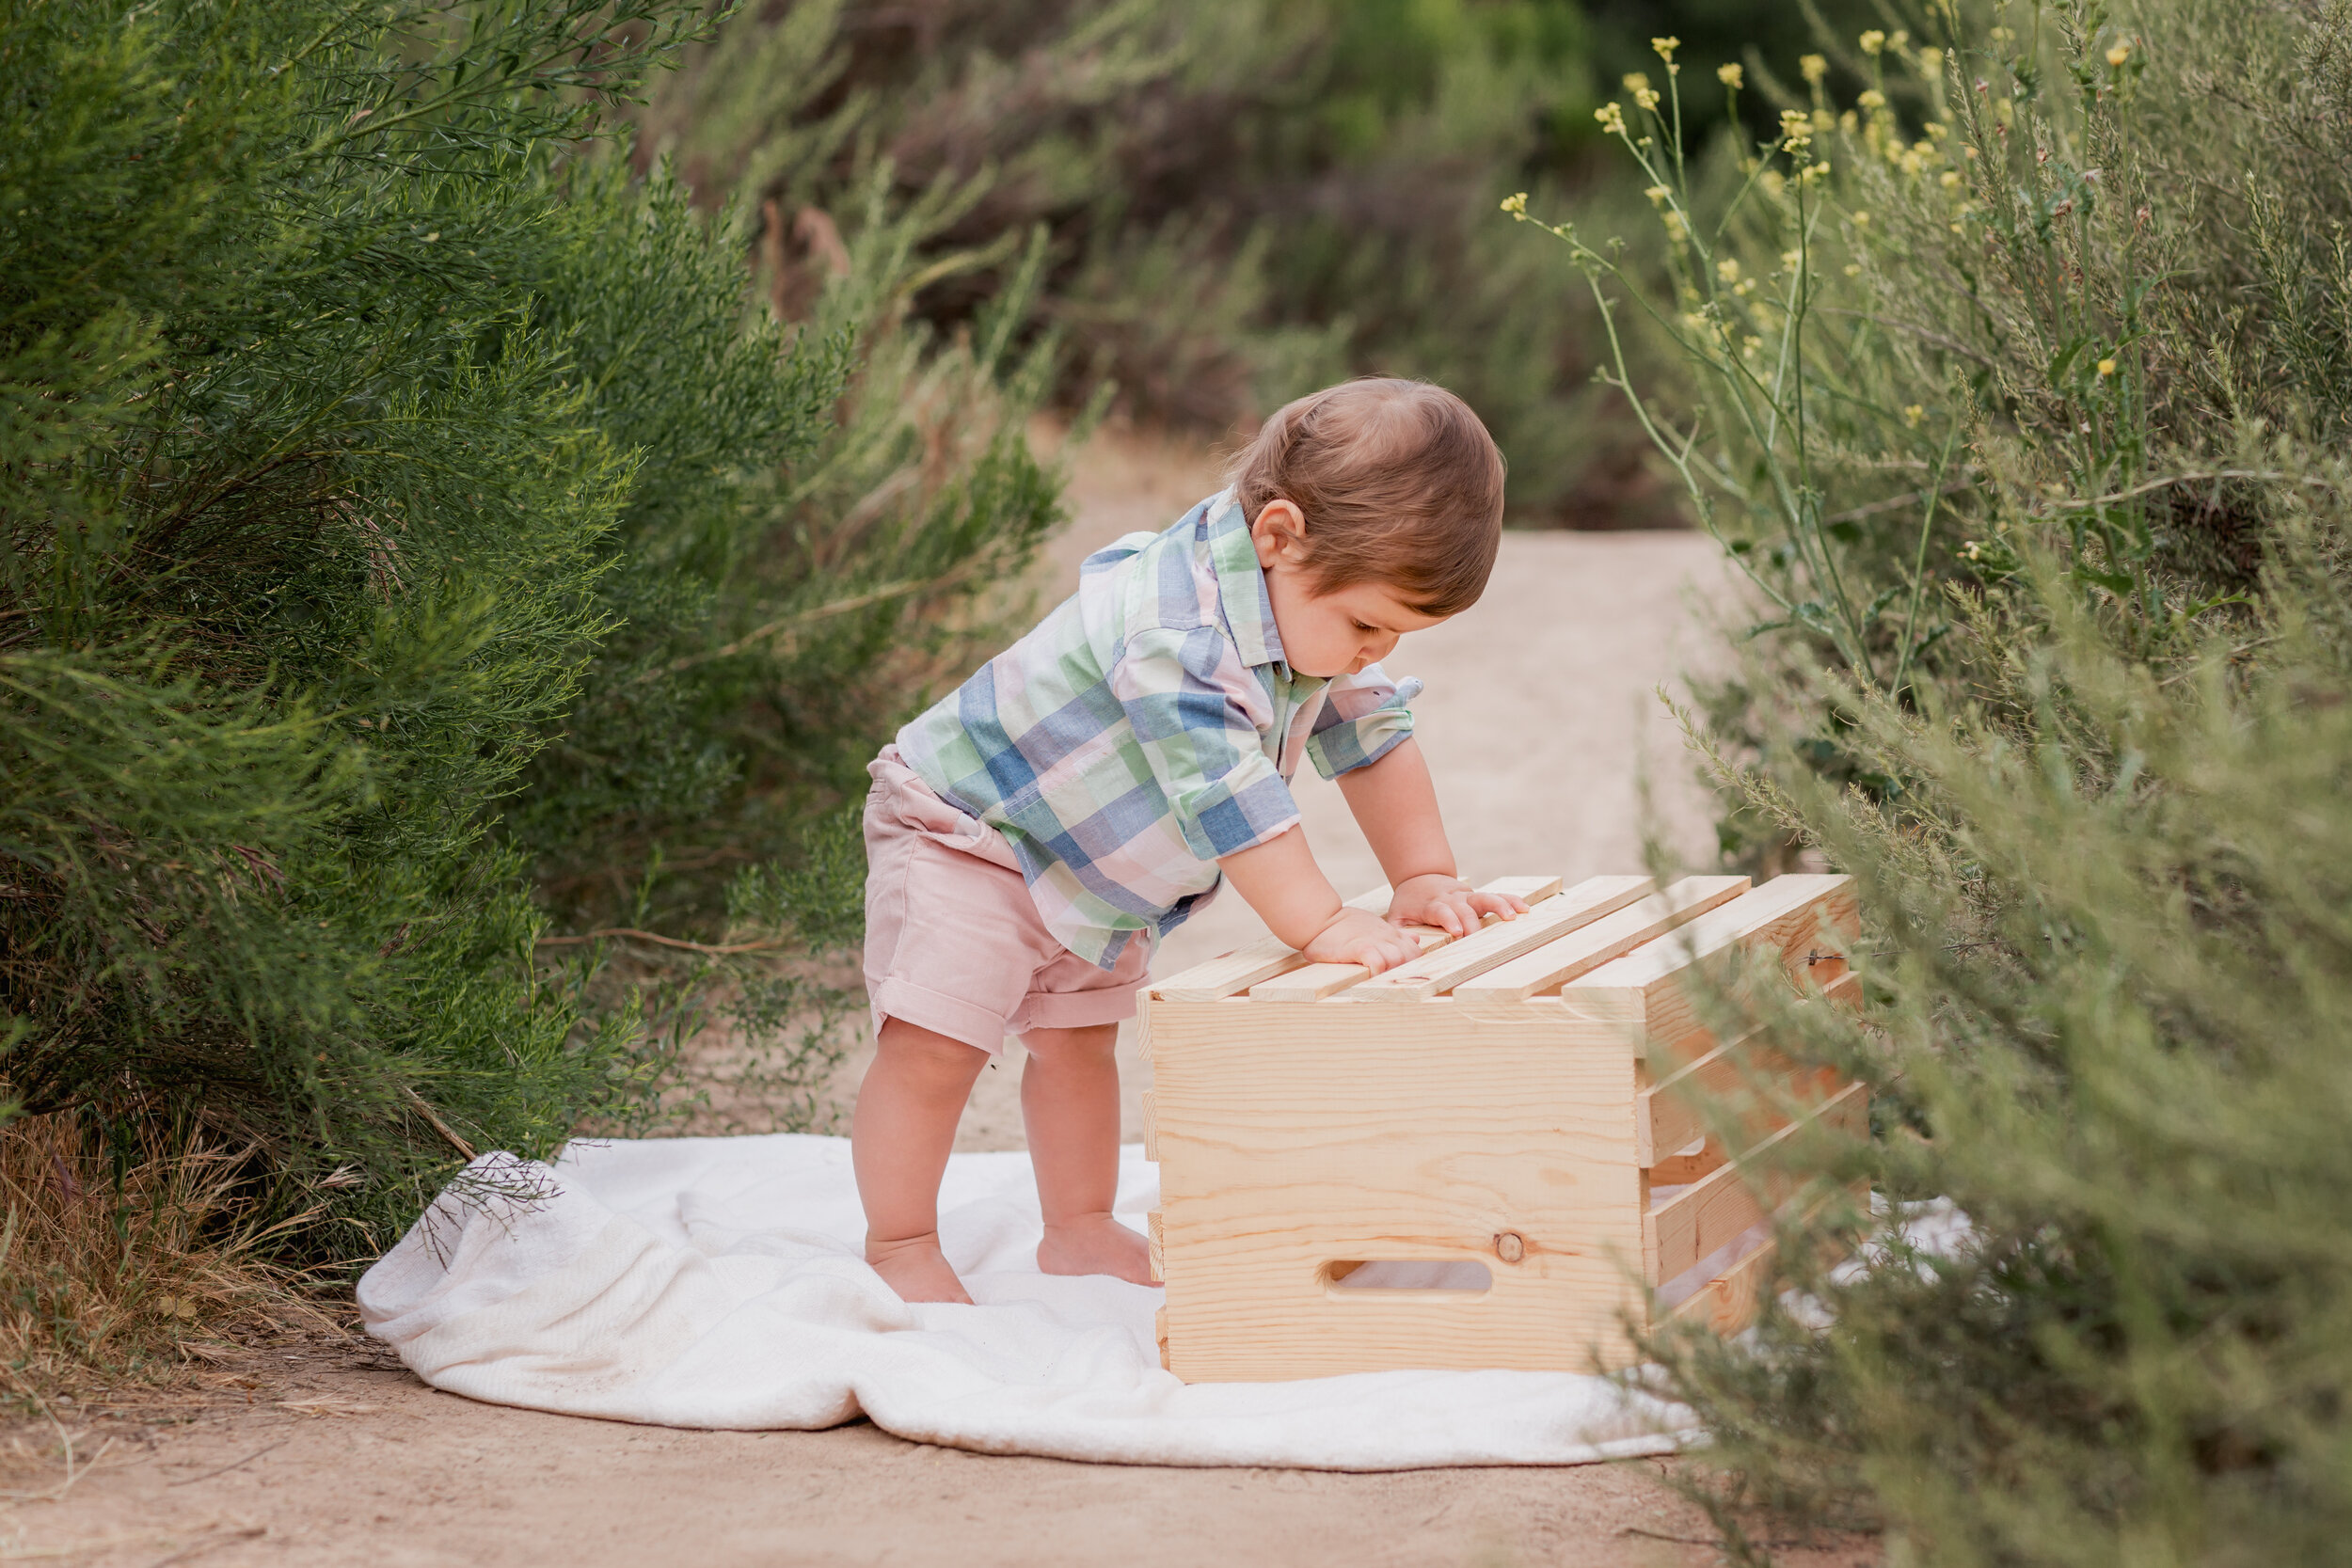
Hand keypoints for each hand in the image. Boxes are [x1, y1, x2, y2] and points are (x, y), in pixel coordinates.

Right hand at [1301, 906, 1424, 972]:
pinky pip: (1378, 964)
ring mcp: (1374, 941)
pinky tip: (1367, 974)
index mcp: (1391, 933)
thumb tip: (1415, 938)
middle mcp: (1386, 937)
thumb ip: (1394, 935)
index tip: (1401, 971)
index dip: (1411, 963)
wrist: (1320, 919)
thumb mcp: (1376, 926)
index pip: (1415, 950)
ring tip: (1379, 978)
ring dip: (1390, 971)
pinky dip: (1376, 972)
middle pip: (1411, 956)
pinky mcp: (1360, 948)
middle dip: (1404, 969)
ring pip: (1398, 960)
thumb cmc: (1345, 926)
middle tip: (1391, 977)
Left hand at [1384, 873, 1525, 937]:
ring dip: (1499, 906)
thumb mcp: (1395, 916)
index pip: (1442, 911)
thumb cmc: (1408, 904)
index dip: (1450, 919)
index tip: (1457, 932)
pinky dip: (1510, 901)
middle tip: (1481, 938)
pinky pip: (1496, 896)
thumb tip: (1407, 946)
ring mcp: (1466, 896)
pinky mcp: (1476, 897)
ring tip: (1513, 917)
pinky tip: (1525, 909)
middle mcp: (1451, 899)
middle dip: (1474, 923)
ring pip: (1483, 898)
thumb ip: (1399, 930)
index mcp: (1432, 905)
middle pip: (1465, 908)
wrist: (1419, 878)